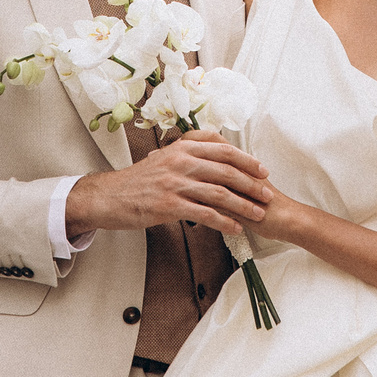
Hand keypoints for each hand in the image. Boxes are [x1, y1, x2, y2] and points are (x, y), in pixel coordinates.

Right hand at [66, 130, 270, 234]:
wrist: (108, 196)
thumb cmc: (138, 181)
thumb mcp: (163, 159)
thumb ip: (186, 154)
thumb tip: (211, 155)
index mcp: (181, 147)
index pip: (222, 149)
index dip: (246, 160)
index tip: (263, 170)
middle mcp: (181, 161)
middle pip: (226, 170)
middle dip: (252, 183)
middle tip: (268, 194)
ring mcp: (175, 183)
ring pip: (219, 193)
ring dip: (244, 205)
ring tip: (259, 214)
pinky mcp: (170, 205)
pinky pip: (205, 214)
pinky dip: (224, 222)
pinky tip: (236, 228)